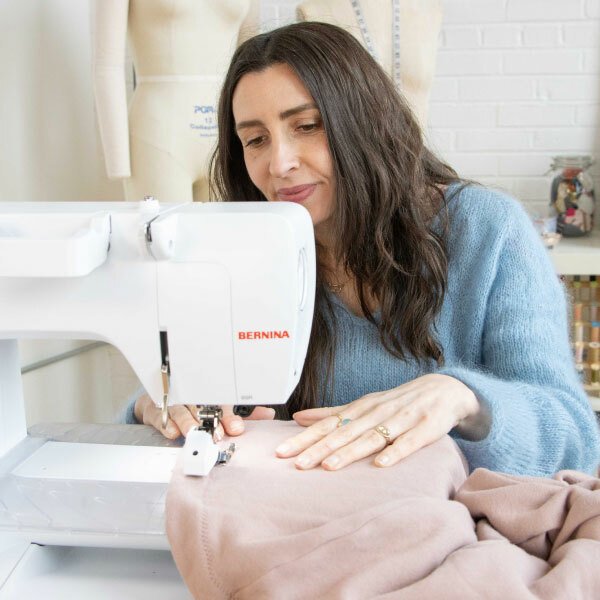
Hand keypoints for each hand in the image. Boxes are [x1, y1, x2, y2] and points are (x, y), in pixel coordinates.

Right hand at [134, 393, 274, 439]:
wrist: (158, 402)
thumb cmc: (194, 406)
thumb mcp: (219, 409)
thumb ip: (244, 413)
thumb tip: (268, 414)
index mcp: (210, 395)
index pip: (222, 403)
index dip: (230, 416)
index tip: (236, 429)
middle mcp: (193, 397)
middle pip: (203, 407)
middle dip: (211, 421)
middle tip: (217, 435)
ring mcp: (174, 402)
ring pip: (182, 409)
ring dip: (188, 422)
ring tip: (192, 433)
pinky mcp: (155, 408)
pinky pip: (160, 414)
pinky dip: (166, 423)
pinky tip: (172, 432)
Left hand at [274, 374, 479, 469]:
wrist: (444, 390)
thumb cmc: (398, 402)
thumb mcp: (364, 404)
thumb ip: (332, 413)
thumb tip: (298, 418)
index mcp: (361, 408)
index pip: (328, 424)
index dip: (305, 438)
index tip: (282, 452)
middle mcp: (377, 412)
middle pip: (344, 432)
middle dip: (319, 448)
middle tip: (296, 463)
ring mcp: (401, 419)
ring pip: (371, 437)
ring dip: (350, 451)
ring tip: (329, 466)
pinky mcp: (425, 429)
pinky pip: (409, 443)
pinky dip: (395, 452)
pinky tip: (381, 465)